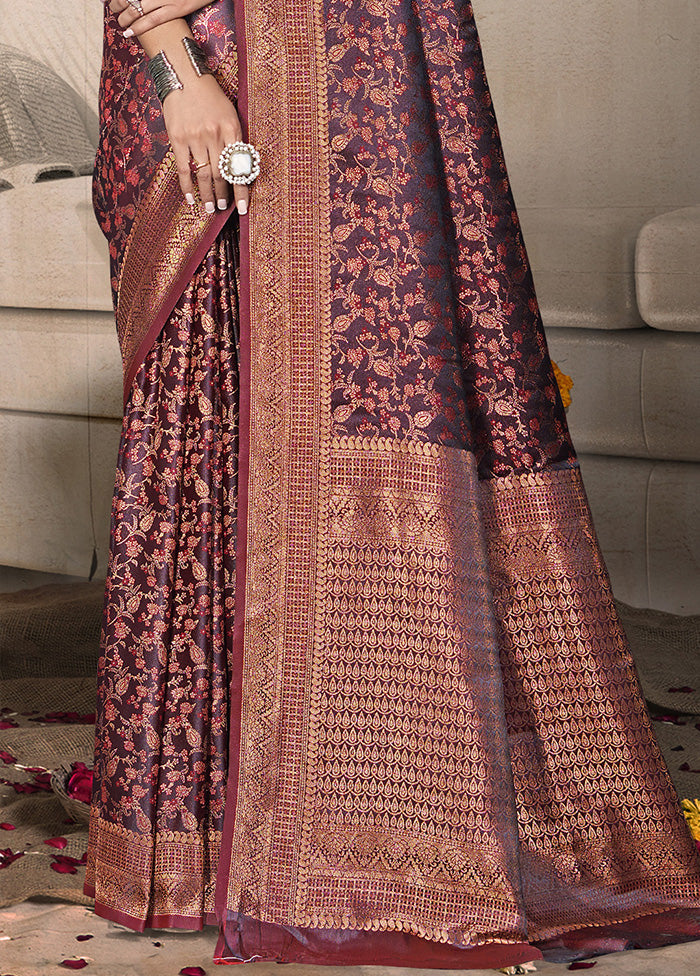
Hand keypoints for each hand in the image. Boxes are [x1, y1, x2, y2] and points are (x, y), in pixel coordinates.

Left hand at [107, 0, 213, 37]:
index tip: (112, 1)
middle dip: (118, 4)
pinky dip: (138, 27)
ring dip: (125, 18)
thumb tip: (147, 3)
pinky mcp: (177, 8)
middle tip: (113, 10)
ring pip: (136, 8)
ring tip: (120, 23)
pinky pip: (153, 20)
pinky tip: (130, 32)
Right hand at [163, 74, 249, 214]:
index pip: (240, 167)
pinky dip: (187, 186)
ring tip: (210, 208)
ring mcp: (195, 137)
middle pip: (222, 174)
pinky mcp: (178, 138)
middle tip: (224, 208)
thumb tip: (239, 168)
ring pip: (204, 174)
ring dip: (208, 195)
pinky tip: (191, 198)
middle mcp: (215, 134)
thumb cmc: (209, 95)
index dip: (242, 191)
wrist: (183, 74)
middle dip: (224, 195)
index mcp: (232, 128)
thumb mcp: (230, 113)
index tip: (243, 209)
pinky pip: (184, 168)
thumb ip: (234, 138)